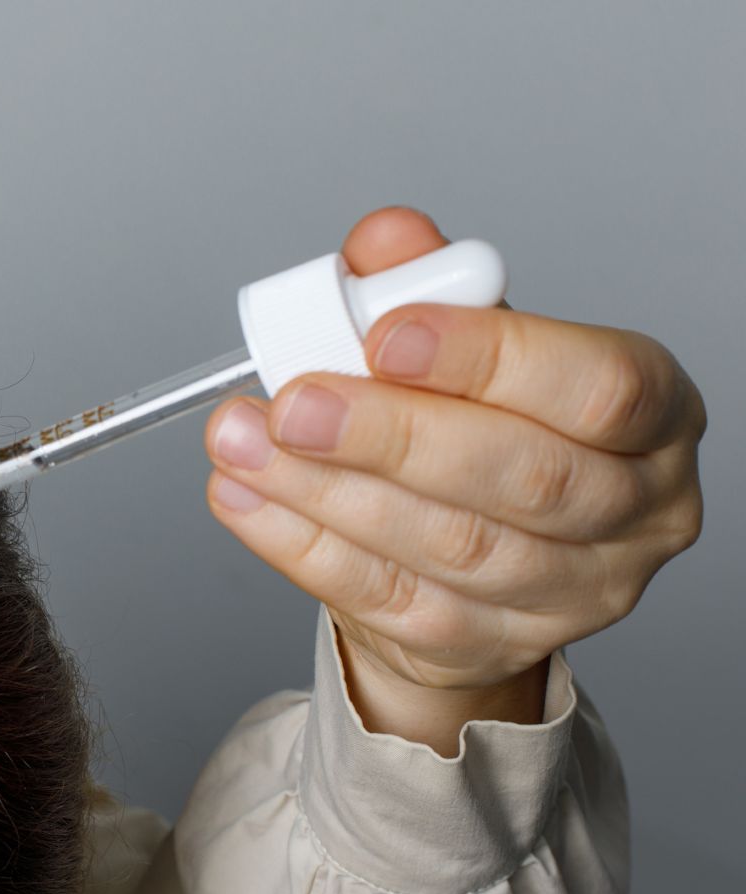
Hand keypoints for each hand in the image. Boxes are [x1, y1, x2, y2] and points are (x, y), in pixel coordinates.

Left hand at [204, 207, 704, 752]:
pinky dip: (302, 545)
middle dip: (388, 434)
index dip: (489, 359)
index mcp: (653, 417)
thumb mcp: (471, 349)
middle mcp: (636, 513)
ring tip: (242, 442)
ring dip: (325, 490)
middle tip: (290, 402)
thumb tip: (383, 243)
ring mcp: (570, 595)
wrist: (473, 562)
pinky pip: (387, 599)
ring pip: (445, 545)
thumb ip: (427, 288)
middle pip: (519, 477)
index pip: (598, 387)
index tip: (386, 334)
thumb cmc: (488, 431)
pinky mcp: (487, 648)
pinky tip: (245, 497)